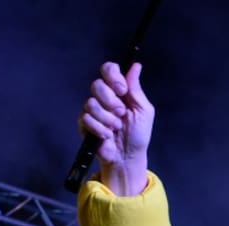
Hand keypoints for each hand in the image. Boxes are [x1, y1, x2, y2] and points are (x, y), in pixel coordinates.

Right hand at [78, 61, 153, 195]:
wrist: (128, 156)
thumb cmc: (138, 135)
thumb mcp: (143, 111)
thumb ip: (136, 89)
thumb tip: (135, 66)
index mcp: (119, 90)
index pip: (108, 69)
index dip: (112, 76)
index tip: (122, 89)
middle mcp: (104, 97)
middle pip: (97, 85)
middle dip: (111, 102)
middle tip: (121, 114)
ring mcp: (93, 109)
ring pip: (91, 103)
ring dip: (108, 119)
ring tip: (116, 128)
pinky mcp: (84, 123)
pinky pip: (86, 118)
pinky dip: (101, 129)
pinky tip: (107, 136)